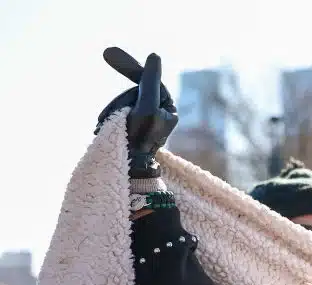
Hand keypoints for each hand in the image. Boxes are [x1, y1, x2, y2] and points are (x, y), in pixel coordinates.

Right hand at [95, 48, 177, 178]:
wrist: (127, 165)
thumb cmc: (140, 137)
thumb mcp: (147, 105)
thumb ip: (149, 81)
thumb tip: (154, 56)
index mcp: (168, 108)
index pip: (150, 80)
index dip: (131, 68)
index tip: (108, 54)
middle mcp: (158, 113)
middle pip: (134, 91)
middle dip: (121, 101)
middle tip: (115, 115)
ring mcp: (143, 120)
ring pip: (122, 102)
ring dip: (113, 110)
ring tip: (110, 125)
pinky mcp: (129, 126)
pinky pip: (115, 112)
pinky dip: (108, 117)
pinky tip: (105, 127)